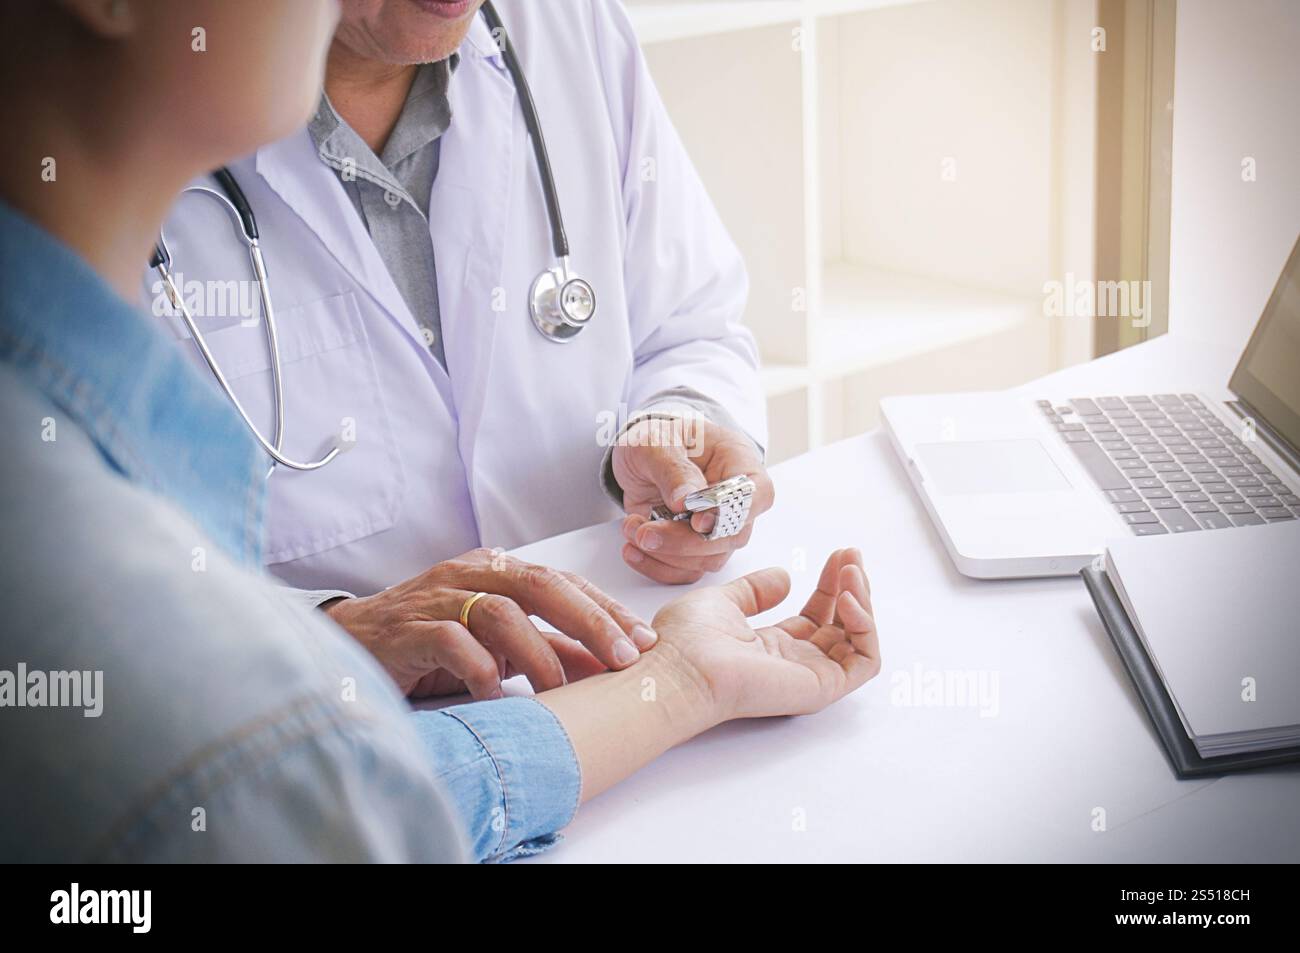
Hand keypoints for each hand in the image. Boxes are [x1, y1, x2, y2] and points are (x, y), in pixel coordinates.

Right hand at [324, 548, 656, 699]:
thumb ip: (548, 648)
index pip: (564, 581)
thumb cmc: (431, 642)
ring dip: (539, 654)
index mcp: (497, 569)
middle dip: (591, 622)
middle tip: (624, 658)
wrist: (349, 645)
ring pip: (502, 612)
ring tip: (561, 691)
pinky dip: (482, 672)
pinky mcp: (409, 629)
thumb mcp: (497, 643)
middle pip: (542, 585)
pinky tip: (497, 698)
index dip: (607, 610)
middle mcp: (471, 573)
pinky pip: (454, 643)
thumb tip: (607, 666)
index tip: (645, 641)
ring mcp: (438, 597)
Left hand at [612, 415, 773, 583]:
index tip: (697, 521)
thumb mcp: (656, 442)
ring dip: (665, 553)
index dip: (731, 513)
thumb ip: (673, 469)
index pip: (756, 494)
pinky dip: (656, 565)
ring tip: (631, 528)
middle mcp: (734, 499)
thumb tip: (687, 500)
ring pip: (708, 559)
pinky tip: (632, 548)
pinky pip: (685, 570)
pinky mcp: (694, 545)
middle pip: (732, 536)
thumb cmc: (656, 438)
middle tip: (645, 532)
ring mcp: (716, 526)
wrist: (638, 454)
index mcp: (737, 462)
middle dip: (685, 542)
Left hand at [651, 548, 879, 720]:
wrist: (681, 669)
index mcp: (769, 647)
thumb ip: (755, 591)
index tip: (837, 555)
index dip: (829, 583)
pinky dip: (865, 627)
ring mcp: (808, 677)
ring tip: (852, 573)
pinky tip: (848, 599)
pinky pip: (864, 662)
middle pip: (840, 626)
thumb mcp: (723, 601)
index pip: (815, 615)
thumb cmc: (687, 641)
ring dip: (863, 602)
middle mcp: (792, 663)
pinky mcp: (820, 688)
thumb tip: (785, 576)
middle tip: (852, 555)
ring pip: (857, 642)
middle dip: (851, 587)